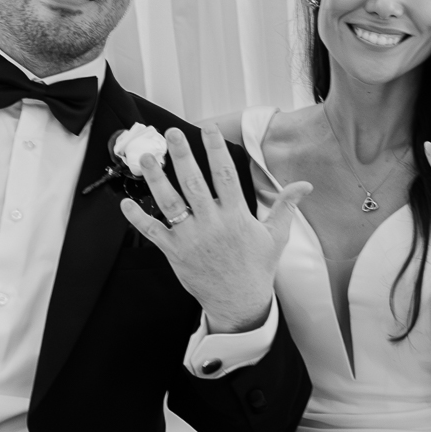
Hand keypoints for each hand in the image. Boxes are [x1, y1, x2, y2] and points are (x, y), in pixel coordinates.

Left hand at [121, 127, 311, 332]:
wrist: (240, 302)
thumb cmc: (257, 268)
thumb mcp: (276, 236)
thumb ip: (286, 206)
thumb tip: (305, 185)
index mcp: (236, 216)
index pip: (225, 175)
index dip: (216, 150)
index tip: (208, 129)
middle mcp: (212, 224)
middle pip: (193, 183)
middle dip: (181, 156)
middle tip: (171, 133)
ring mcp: (191, 239)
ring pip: (170, 203)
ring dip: (156, 179)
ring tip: (145, 158)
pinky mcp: (175, 253)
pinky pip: (153, 232)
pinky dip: (138, 218)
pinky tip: (124, 203)